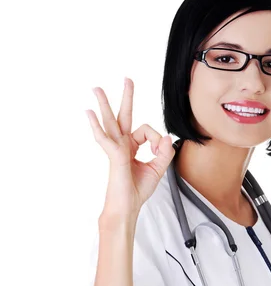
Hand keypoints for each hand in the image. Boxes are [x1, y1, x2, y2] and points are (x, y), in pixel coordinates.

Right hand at [86, 77, 174, 216]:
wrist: (126, 207)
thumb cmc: (137, 191)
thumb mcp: (157, 169)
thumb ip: (164, 153)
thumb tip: (167, 137)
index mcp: (131, 147)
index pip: (147, 132)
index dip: (158, 140)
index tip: (158, 152)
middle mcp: (122, 145)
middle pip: (123, 116)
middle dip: (126, 97)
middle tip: (128, 78)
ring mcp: (116, 149)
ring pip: (110, 121)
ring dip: (104, 103)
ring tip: (96, 88)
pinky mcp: (114, 155)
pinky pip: (105, 138)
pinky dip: (96, 126)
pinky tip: (89, 113)